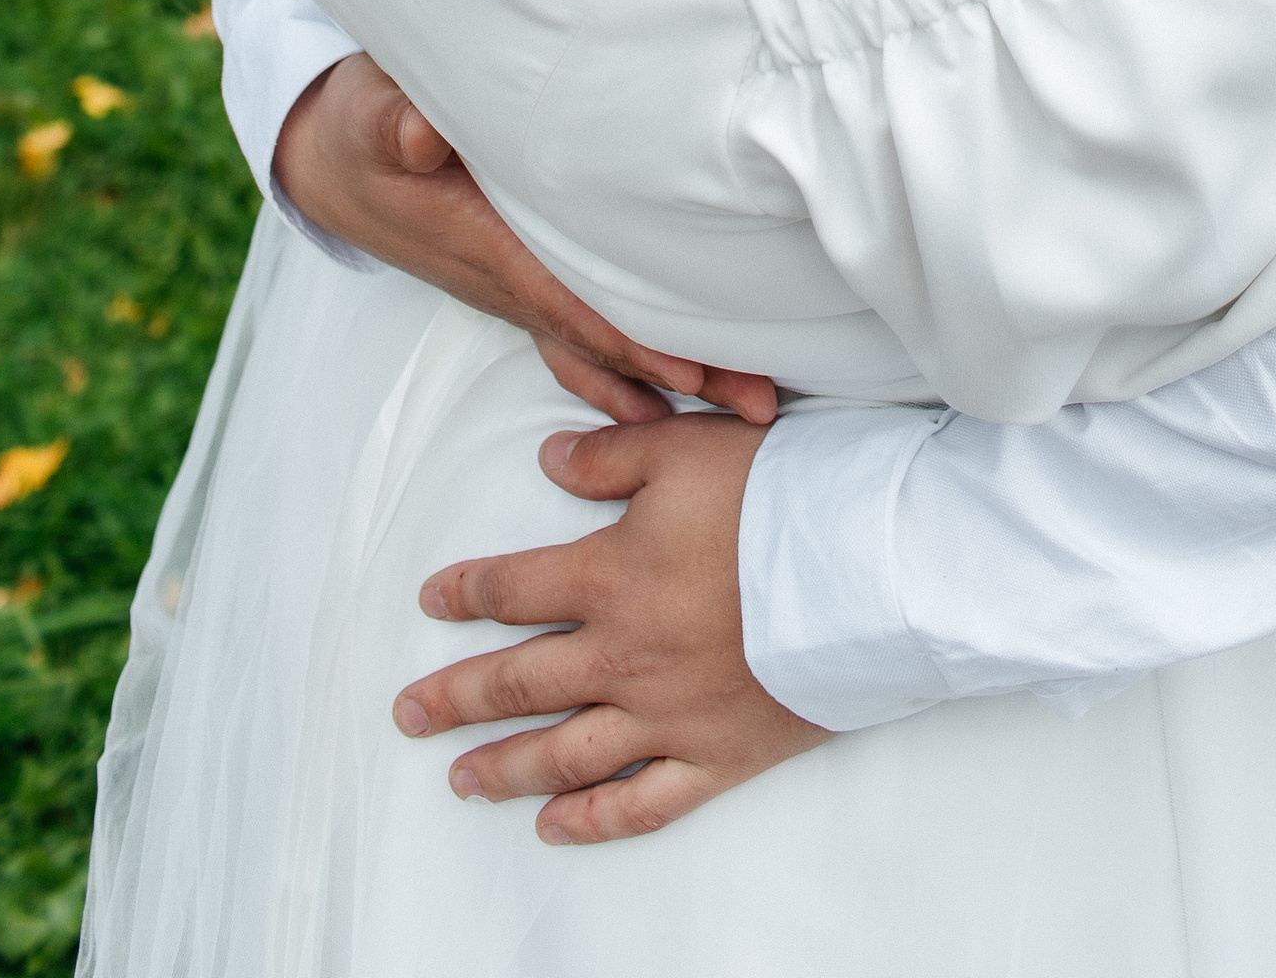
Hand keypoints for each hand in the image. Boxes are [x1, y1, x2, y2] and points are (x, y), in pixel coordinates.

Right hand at [274, 54, 777, 429]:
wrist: (330, 165)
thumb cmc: (361, 129)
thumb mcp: (369, 112)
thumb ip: (395, 122)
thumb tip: (418, 133)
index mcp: (487, 244)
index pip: (570, 300)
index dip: (628, 337)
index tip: (689, 369)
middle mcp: (508, 280)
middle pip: (605, 339)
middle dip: (681, 372)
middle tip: (760, 407)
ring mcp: (516, 284)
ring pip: (602, 342)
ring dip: (672, 376)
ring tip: (747, 408)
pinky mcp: (521, 272)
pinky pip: (582, 330)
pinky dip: (628, 364)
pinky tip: (670, 396)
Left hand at [393, 413, 823, 840]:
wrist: (867, 568)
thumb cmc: (780, 498)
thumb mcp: (686, 448)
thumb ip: (610, 457)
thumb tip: (550, 462)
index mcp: (611, 577)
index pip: (516, 587)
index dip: (469, 592)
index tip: (432, 602)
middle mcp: (624, 656)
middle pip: (521, 681)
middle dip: (457, 697)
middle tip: (408, 715)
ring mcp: (668, 716)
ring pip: (566, 752)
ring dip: (505, 767)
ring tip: (462, 780)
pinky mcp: (717, 756)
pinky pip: (642, 801)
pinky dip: (593, 818)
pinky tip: (555, 826)